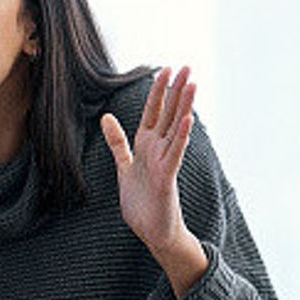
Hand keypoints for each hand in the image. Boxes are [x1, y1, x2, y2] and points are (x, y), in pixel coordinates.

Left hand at [100, 67, 207, 296]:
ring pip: (176, 128)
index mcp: (147, 145)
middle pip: (169, 114)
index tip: (165, 69)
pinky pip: (175, 153)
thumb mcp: (125, 166)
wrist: (153, 233)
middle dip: (177, 91)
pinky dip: (182, 136)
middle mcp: (159, 150)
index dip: (158, 91)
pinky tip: (188, 119)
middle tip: (188, 66)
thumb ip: (118, 142)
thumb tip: (106, 117)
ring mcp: (165, 162)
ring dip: (184, 106)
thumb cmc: (142, 202)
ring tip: (193, 84)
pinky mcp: (167, 177)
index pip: (154, 112)